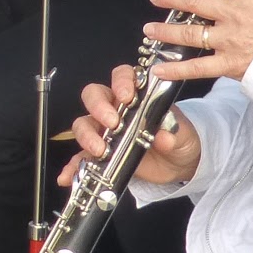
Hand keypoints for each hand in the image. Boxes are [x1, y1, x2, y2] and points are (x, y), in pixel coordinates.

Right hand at [60, 64, 199, 189]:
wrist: (179, 163)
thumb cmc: (179, 137)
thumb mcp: (183, 132)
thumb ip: (173, 131)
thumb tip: (164, 135)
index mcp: (136, 96)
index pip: (121, 76)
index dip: (120, 81)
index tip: (125, 96)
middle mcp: (116, 109)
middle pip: (94, 96)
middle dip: (98, 107)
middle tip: (112, 124)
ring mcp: (106, 132)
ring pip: (84, 124)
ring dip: (87, 136)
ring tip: (99, 151)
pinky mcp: (102, 154)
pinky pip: (81, 157)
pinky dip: (73, 166)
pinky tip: (70, 176)